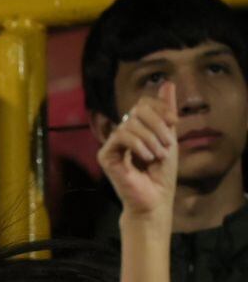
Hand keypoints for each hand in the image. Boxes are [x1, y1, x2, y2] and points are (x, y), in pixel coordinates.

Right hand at [98, 81, 177, 221]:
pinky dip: (137, 144)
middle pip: (137, 109)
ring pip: (130, 123)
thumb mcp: (169, 136)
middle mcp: (123, 132)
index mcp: (138, 128)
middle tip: (168, 144)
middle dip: (158, 124)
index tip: (175, 121)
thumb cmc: (162, 173)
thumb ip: (166, 112)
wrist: (155, 198)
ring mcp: (113, 144)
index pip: (143, 103)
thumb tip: (168, 83)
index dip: (160, 106)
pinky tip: (145, 157)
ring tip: (158, 155)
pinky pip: (121, 136)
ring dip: (150, 138)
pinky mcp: (105, 155)